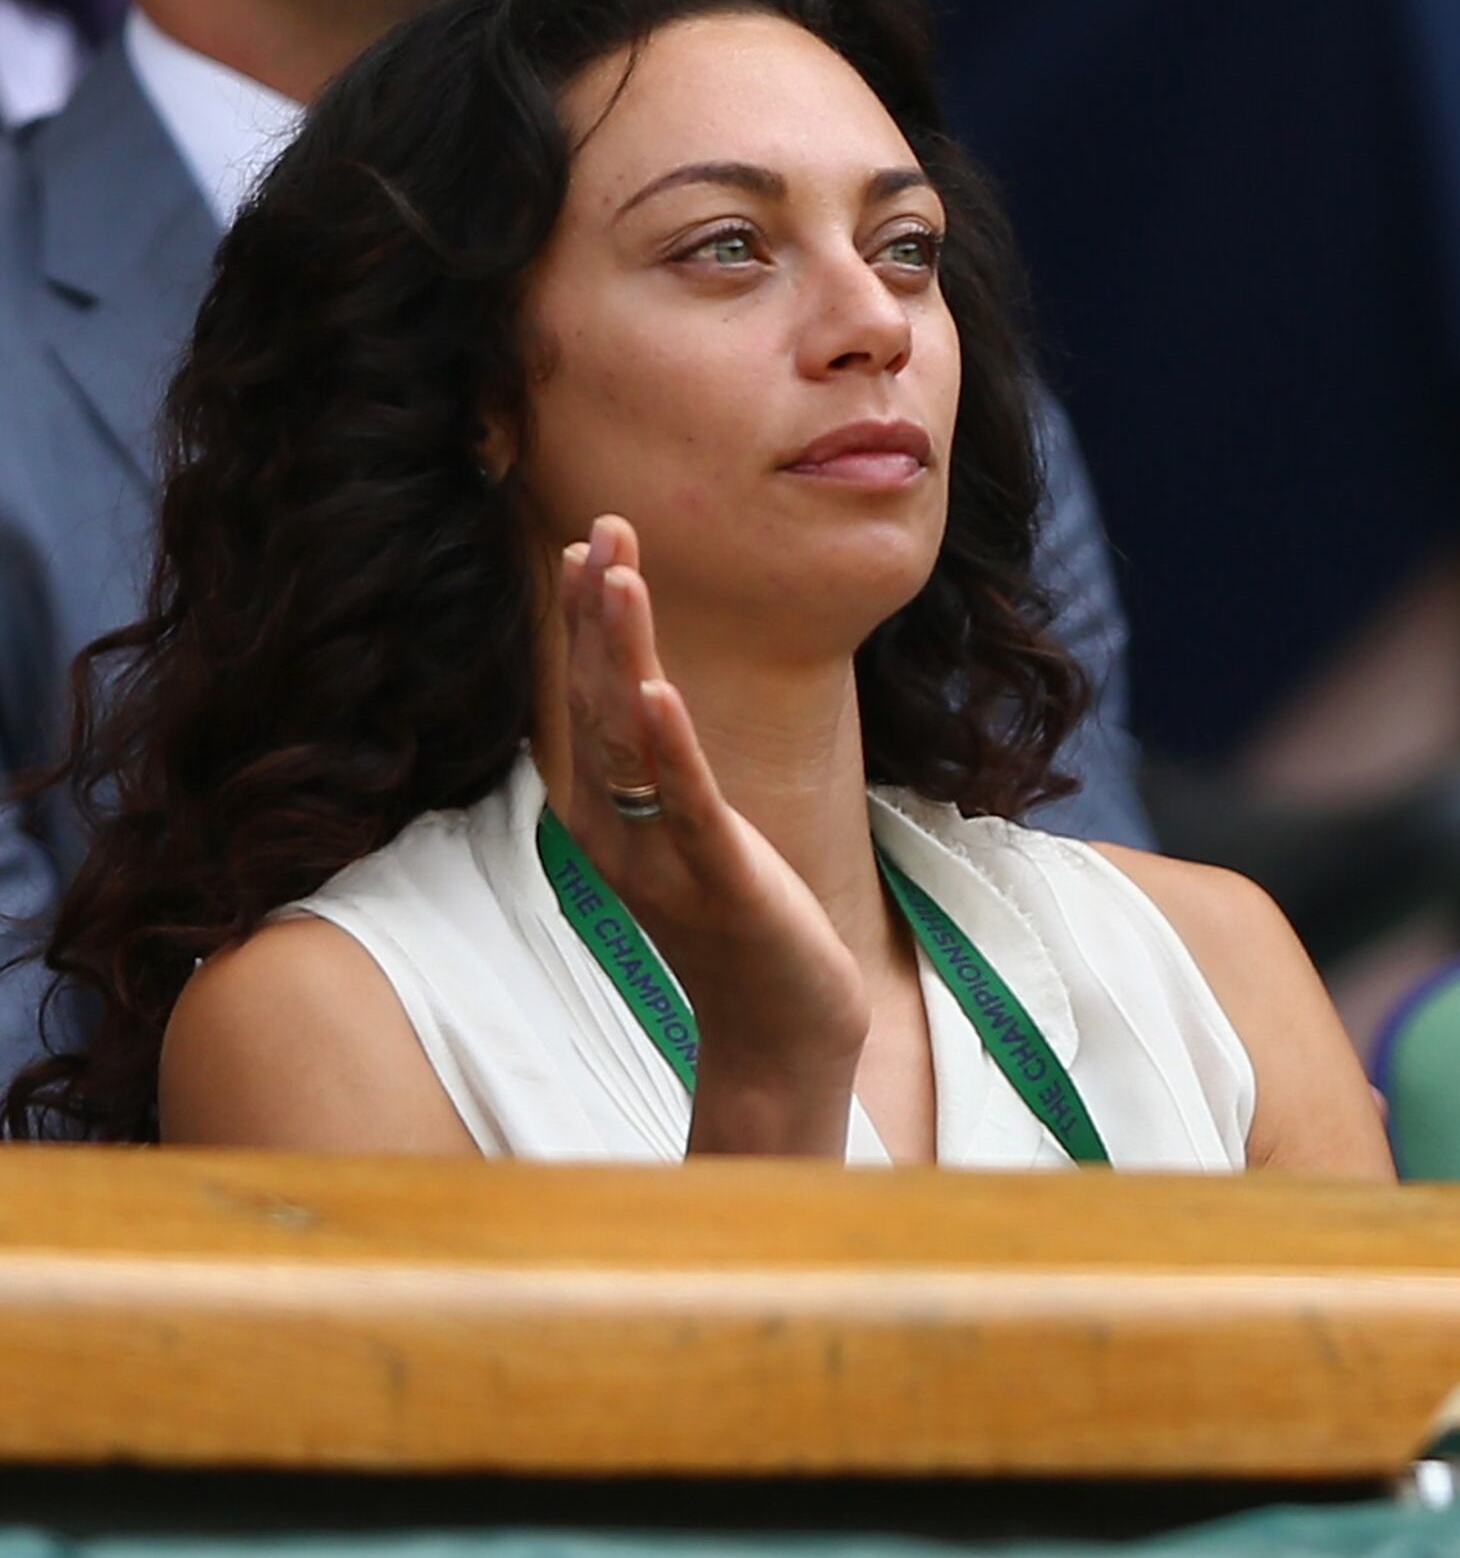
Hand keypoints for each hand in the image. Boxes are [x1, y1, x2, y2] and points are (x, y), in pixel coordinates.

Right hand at [553, 518, 868, 1139]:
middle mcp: (616, 829)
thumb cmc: (739, 926)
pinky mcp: (715, 877)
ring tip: (616, 573)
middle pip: (596, 700)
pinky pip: (684, 799)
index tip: (587, 547)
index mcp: (607, 815)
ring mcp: (659, 855)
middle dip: (598, 611)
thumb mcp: (692, 836)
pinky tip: (654, 687)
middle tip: (602, 528)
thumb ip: (663, 773)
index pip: (588, 699)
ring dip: (621, 648)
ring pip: (629, 735)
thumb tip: (646, 699)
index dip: (585, 623)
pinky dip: (666, 743)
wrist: (776, 1030)